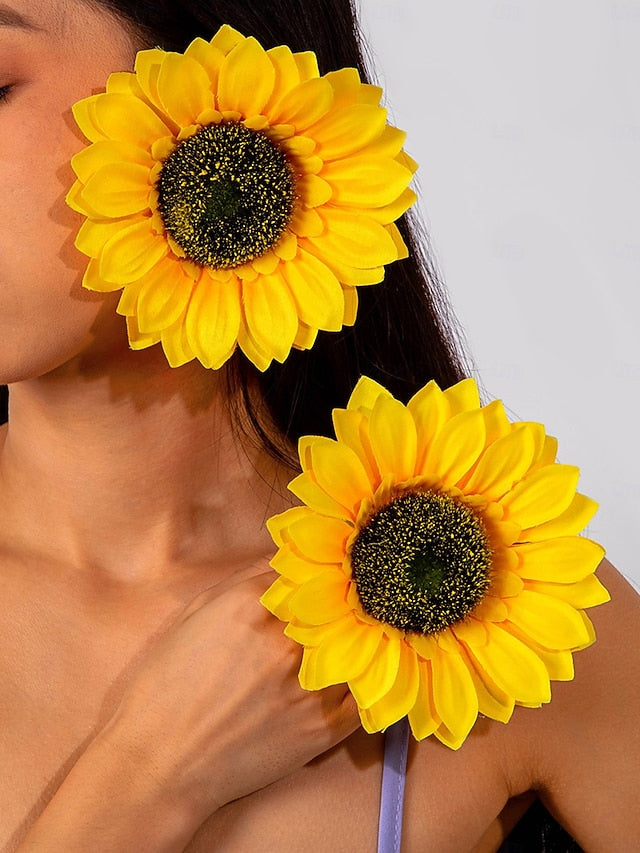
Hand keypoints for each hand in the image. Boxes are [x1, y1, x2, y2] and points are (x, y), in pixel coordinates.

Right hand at [104, 565, 359, 824]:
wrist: (159, 762)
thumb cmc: (166, 685)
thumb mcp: (195, 613)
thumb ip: (245, 580)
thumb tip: (286, 562)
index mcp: (253, 605)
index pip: (309, 572)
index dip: (317, 576)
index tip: (323, 580)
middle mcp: (287, 640)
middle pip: (339, 604)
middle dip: (340, 605)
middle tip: (342, 608)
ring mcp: (309, 684)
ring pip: (359, 646)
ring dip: (356, 641)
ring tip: (350, 642)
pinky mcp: (322, 727)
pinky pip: (363, 693)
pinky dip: (361, 682)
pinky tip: (349, 679)